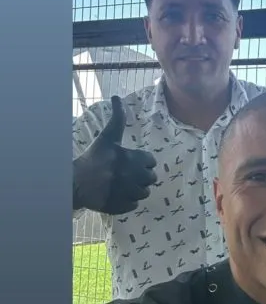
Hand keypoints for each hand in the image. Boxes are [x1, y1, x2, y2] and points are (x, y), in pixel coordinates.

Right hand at [73, 96, 156, 214]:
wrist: (76, 183)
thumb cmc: (93, 157)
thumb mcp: (107, 137)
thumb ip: (117, 118)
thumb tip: (117, 96)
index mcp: (134, 159)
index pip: (151, 161)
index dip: (142, 161)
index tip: (130, 161)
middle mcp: (135, 176)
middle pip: (151, 178)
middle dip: (142, 176)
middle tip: (126, 174)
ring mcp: (129, 193)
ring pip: (144, 192)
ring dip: (136, 189)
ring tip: (122, 184)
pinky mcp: (123, 206)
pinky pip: (135, 205)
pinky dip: (128, 201)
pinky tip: (117, 194)